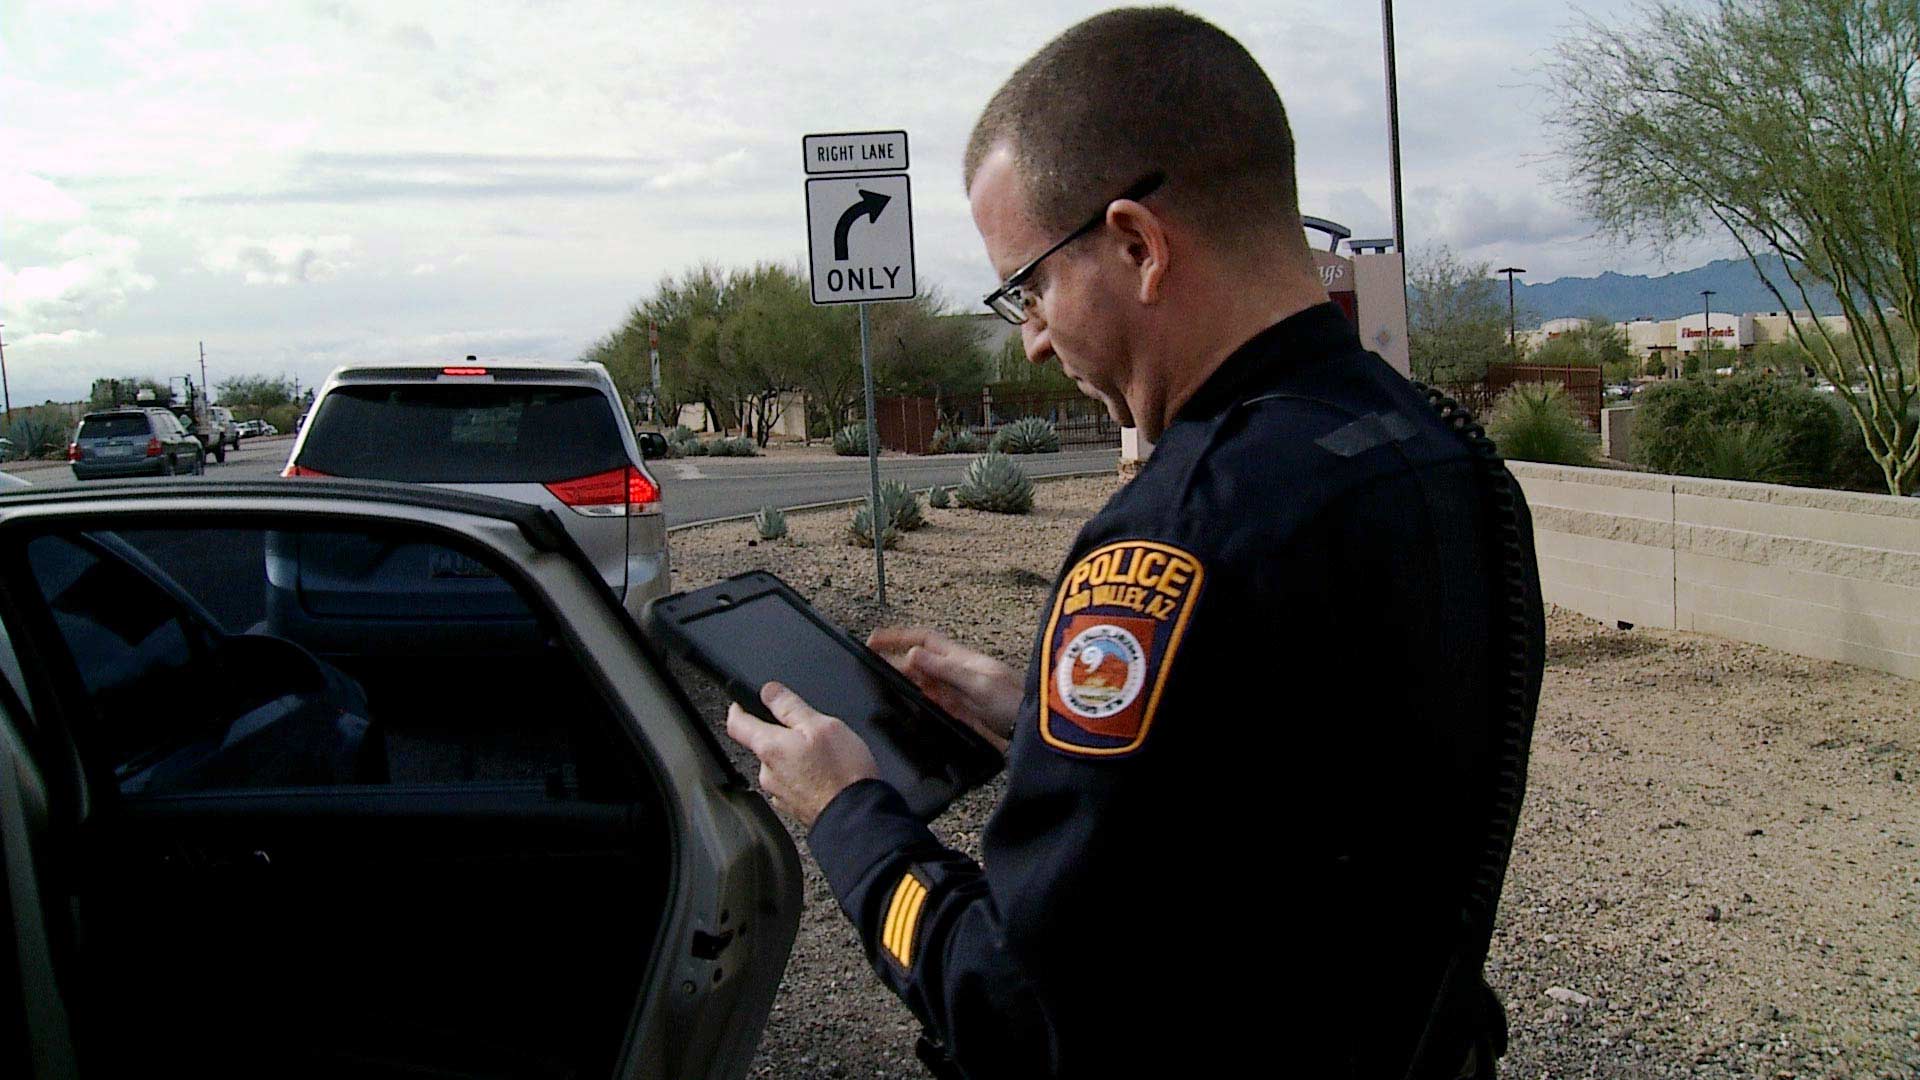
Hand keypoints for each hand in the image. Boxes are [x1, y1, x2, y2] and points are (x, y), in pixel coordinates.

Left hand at [724, 682, 879, 826]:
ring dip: (794, 758)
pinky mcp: (793, 807)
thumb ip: (790, 706)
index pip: (737, 723)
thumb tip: (769, 691)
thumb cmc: (843, 773)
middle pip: (762, 745)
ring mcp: (779, 792)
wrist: (857, 816)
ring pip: (779, 766)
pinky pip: (792, 784)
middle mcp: (768, 772)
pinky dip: (804, 777)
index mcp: (770, 747)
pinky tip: (825, 776)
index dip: (738, 708)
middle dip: (781, 736)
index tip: (742, 703)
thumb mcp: (821, 725)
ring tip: (824, 757)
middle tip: (808, 732)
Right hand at [868, 627, 1018, 754]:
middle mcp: (957, 674)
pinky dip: (916, 704)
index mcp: (961, 659)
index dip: (898, 637)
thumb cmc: (1016, 703)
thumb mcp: (980, 685)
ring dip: (902, 682)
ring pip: (922, 684)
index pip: (924, 640)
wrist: (1036, 731)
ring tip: (878, 687)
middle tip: (867, 667)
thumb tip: (912, 654)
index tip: (873, 640)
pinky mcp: (960, 714)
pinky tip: (904, 710)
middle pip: (918, 663)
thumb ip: (946, 671)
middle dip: (893, 661)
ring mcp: (958, 694)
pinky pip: (932, 705)